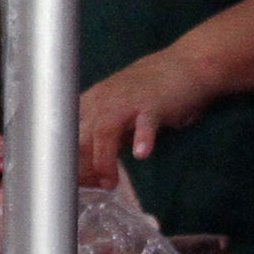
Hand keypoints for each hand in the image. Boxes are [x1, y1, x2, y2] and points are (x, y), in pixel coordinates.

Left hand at [78, 46, 217, 183]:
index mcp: (91, 102)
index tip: (73, 181)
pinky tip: (141, 154)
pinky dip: (142, 137)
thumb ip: (105, 134)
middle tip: (88, 188)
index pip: (68, 132)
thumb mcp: (120, 110)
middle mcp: (103, 100)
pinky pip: (145, 122)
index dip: (68, 158)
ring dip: (104, 158)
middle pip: (80, 134)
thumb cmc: (151, 92)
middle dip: (81, 164)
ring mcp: (127, 101)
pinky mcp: (153, 104)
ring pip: (105, 130)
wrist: (186, 65)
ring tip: (109, 181)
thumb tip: (90, 167)